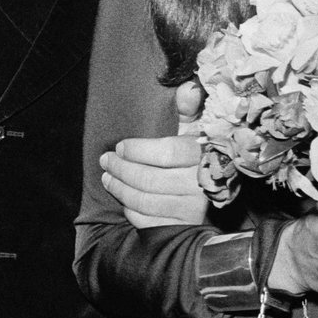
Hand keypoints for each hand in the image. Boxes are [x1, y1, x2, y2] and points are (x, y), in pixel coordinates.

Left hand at [101, 79, 206, 228]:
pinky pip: (150, 222)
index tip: (119, 147)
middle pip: (152, 180)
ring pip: (147, 202)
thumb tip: (186, 89)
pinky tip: (123, 200)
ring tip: (107, 177)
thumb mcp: (194, 126)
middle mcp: (201, 184)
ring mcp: (194, 210)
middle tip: (105, 161)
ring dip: (121, 189)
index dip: (138, 150)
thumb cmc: (195, 152)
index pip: (168, 152)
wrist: (212, 188)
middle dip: (121, 170)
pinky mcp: (185, 228)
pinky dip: (132, 211)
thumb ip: (188, 107)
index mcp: (204, 155)